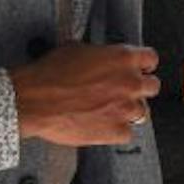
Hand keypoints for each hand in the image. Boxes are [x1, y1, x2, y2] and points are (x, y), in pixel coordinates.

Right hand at [9, 42, 161, 146]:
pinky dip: (116, 132)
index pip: (150, 59)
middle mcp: (130, 82)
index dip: (143, 65)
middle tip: (123, 92)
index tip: (138, 69)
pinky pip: (127, 134)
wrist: (31, 101)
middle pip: (152, 86)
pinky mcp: (115, 131)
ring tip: (109, 112)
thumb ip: (100, 55)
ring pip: (142, 112)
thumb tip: (101, 58)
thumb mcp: (76, 49)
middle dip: (139, 89)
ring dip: (128, 112)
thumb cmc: (49, 74)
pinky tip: (102, 127)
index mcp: (123, 58)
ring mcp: (125, 108)